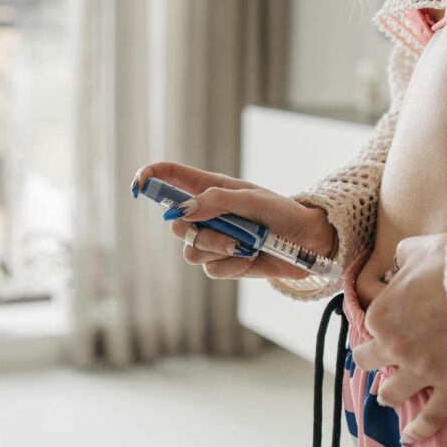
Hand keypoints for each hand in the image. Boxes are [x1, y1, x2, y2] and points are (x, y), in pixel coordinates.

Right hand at [133, 162, 335, 280]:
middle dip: (198, 230)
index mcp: (209, 189)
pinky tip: (250, 256)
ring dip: (221, 248)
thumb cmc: (282, 213)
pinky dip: (233, 264)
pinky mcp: (222, 263)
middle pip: (174, 224)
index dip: (149, 178)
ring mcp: (212, 240)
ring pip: (191, 250)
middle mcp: (205, 214)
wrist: (307, 244)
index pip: (168, 177)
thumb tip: (181, 210)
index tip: (139, 186)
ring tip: (247, 243)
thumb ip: (215, 201)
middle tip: (230, 229)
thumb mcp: (252, 200)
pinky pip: (210, 269)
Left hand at [352, 232, 446, 443]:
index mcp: (382, 314)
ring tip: (389, 395)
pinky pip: (431, 417)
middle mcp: (395, 346)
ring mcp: (422, 370)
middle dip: (374, 359)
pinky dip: (419, 429)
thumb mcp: (420, 248)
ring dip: (389, 393)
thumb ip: (402, 256)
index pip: (370, 325)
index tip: (391, 322)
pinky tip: (411, 437)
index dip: (382, 323)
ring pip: (391, 393)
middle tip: (381, 359)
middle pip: (369, 361)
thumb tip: (400, 260)